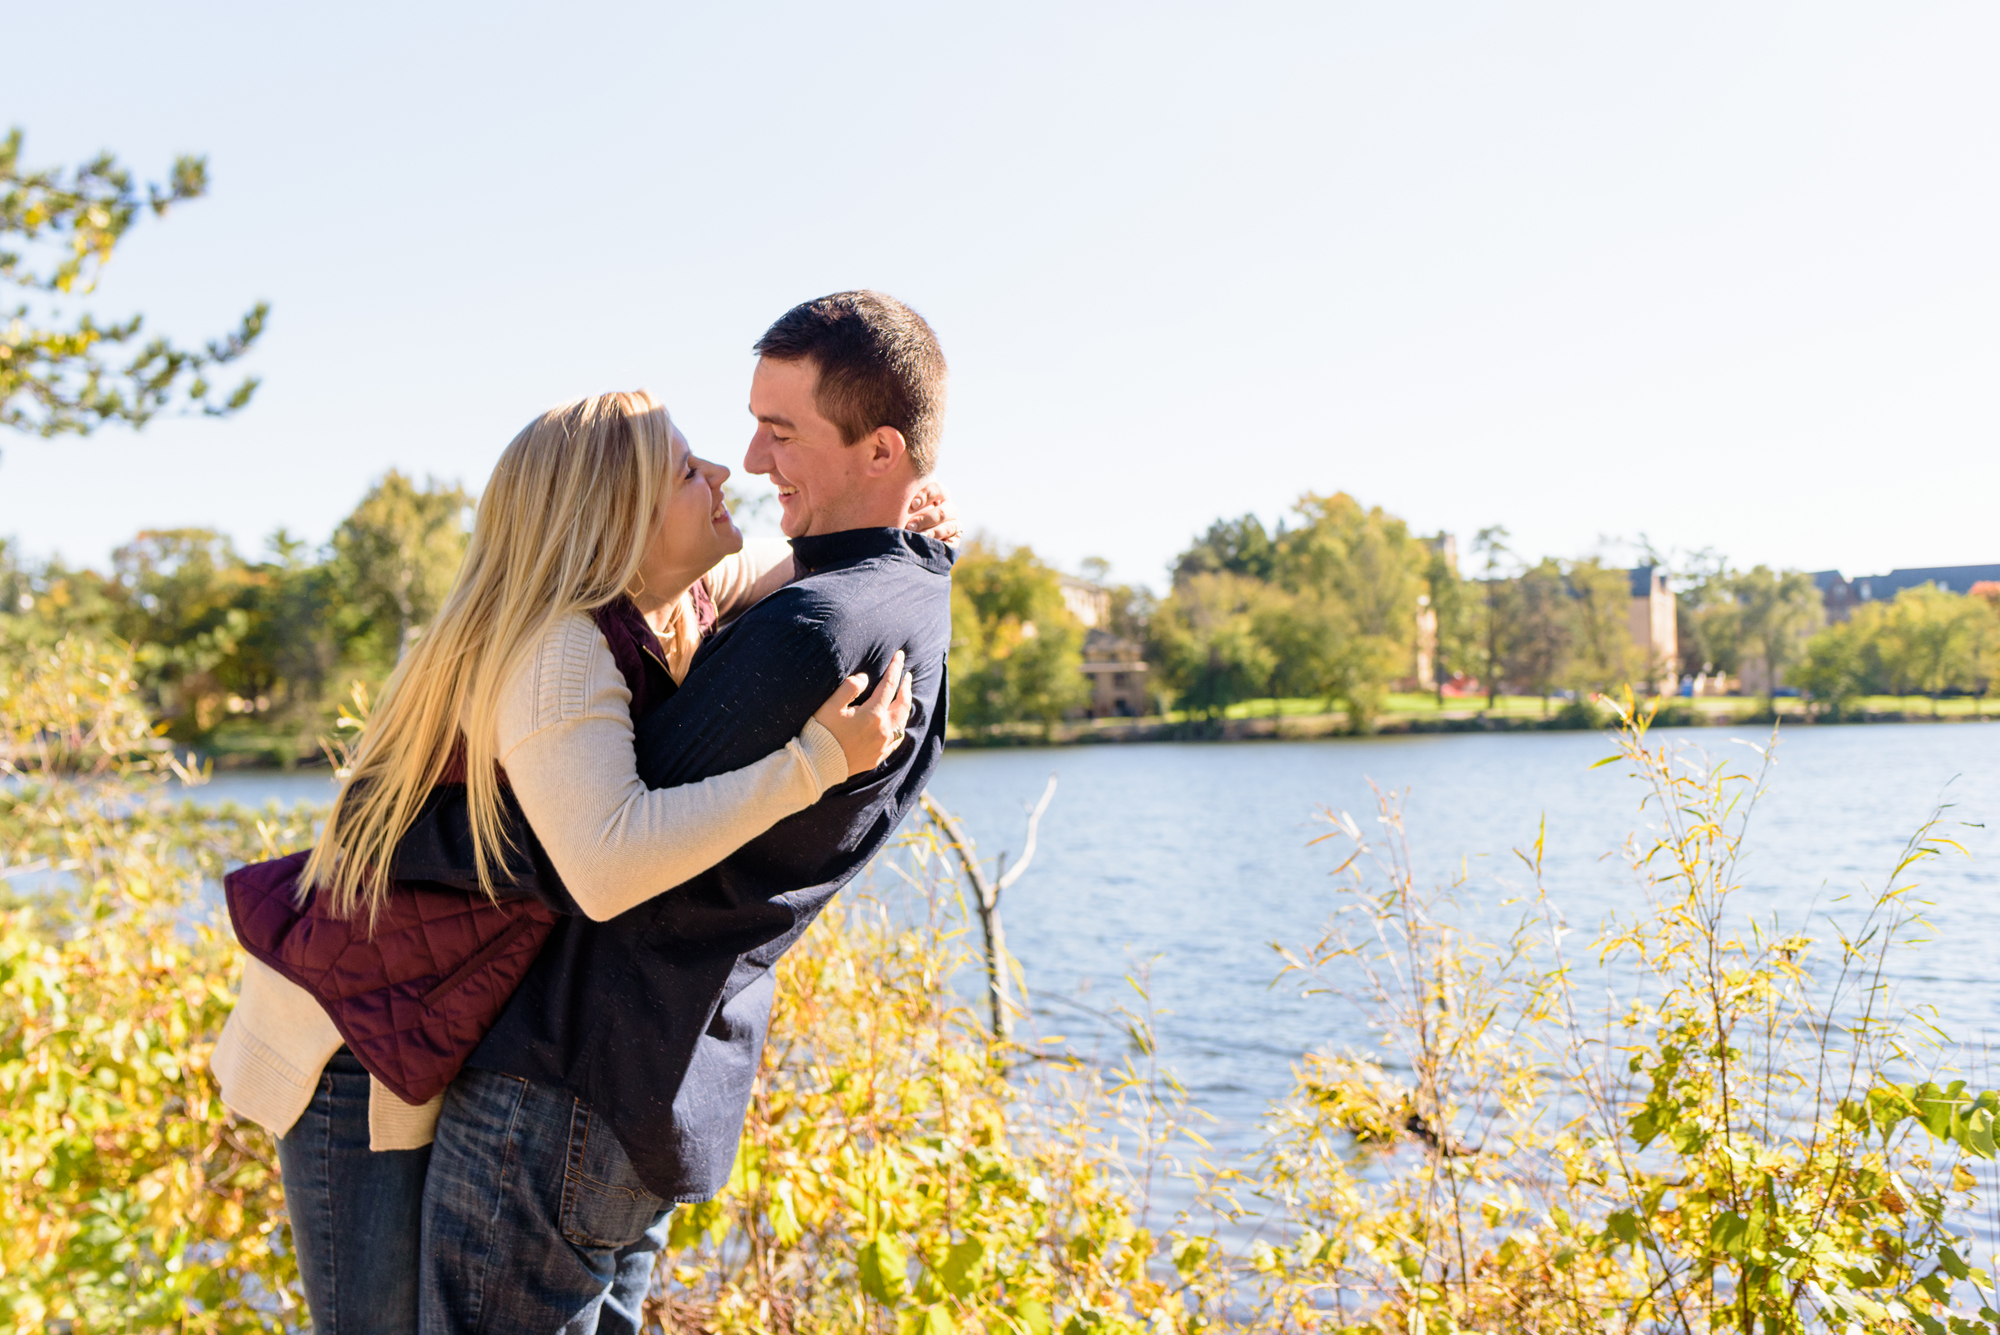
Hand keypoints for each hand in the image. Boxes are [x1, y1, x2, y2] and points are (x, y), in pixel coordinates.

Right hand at [812, 650, 914, 777]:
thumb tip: (865, 678)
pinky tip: (897, 723)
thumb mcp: (831, 705)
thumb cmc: (822, 733)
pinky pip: (897, 739)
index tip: (899, 655)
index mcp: (873, 714)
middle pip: (902, 703)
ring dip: (905, 706)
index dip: (895, 668)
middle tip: (907, 674)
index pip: (890, 685)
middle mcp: (883, 730)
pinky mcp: (878, 756)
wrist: (817, 765)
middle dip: (906, 686)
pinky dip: (900, 726)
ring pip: (903, 722)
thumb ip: (850, 687)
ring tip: (904, 696)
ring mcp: (883, 745)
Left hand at [903, 480, 962, 545]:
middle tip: (909, 525)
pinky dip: (940, 542)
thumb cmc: (902, 513)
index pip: (938, 489)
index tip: (912, 504)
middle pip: (945, 510)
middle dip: (927, 518)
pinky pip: (952, 541)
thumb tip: (879, 470)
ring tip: (915, 537)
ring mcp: (953, 524)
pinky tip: (926, 545)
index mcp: (939, 494)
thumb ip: (898, 490)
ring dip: (932, 532)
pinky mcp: (954, 540)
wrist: (908, 535)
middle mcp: (949, 507)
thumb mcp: (901, 501)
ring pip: (950, 526)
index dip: (927, 495)